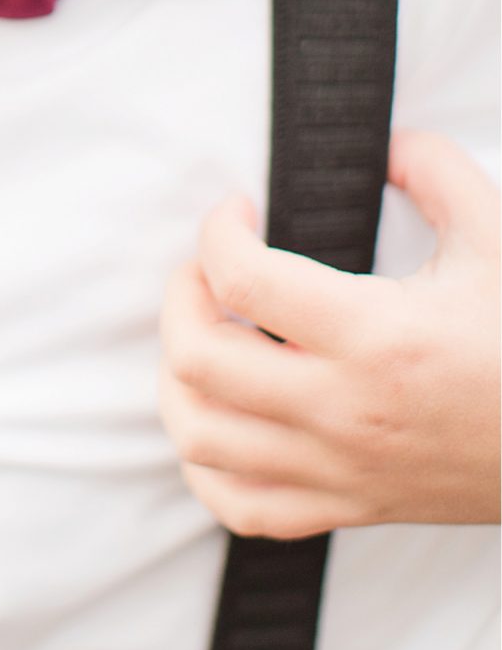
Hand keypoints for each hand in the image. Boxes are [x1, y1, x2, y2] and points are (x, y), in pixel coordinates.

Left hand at [159, 129, 499, 537]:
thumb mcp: (495, 236)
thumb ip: (434, 170)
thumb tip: (382, 142)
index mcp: (377, 337)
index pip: (242, 280)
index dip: (218, 230)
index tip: (238, 210)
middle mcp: (345, 410)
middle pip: (199, 359)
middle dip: (182, 297)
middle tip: (207, 269)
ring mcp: (340, 468)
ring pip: (200, 437)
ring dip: (180, 377)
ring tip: (208, 334)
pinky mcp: (347, 507)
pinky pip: (239, 506)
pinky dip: (206, 463)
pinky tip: (222, 415)